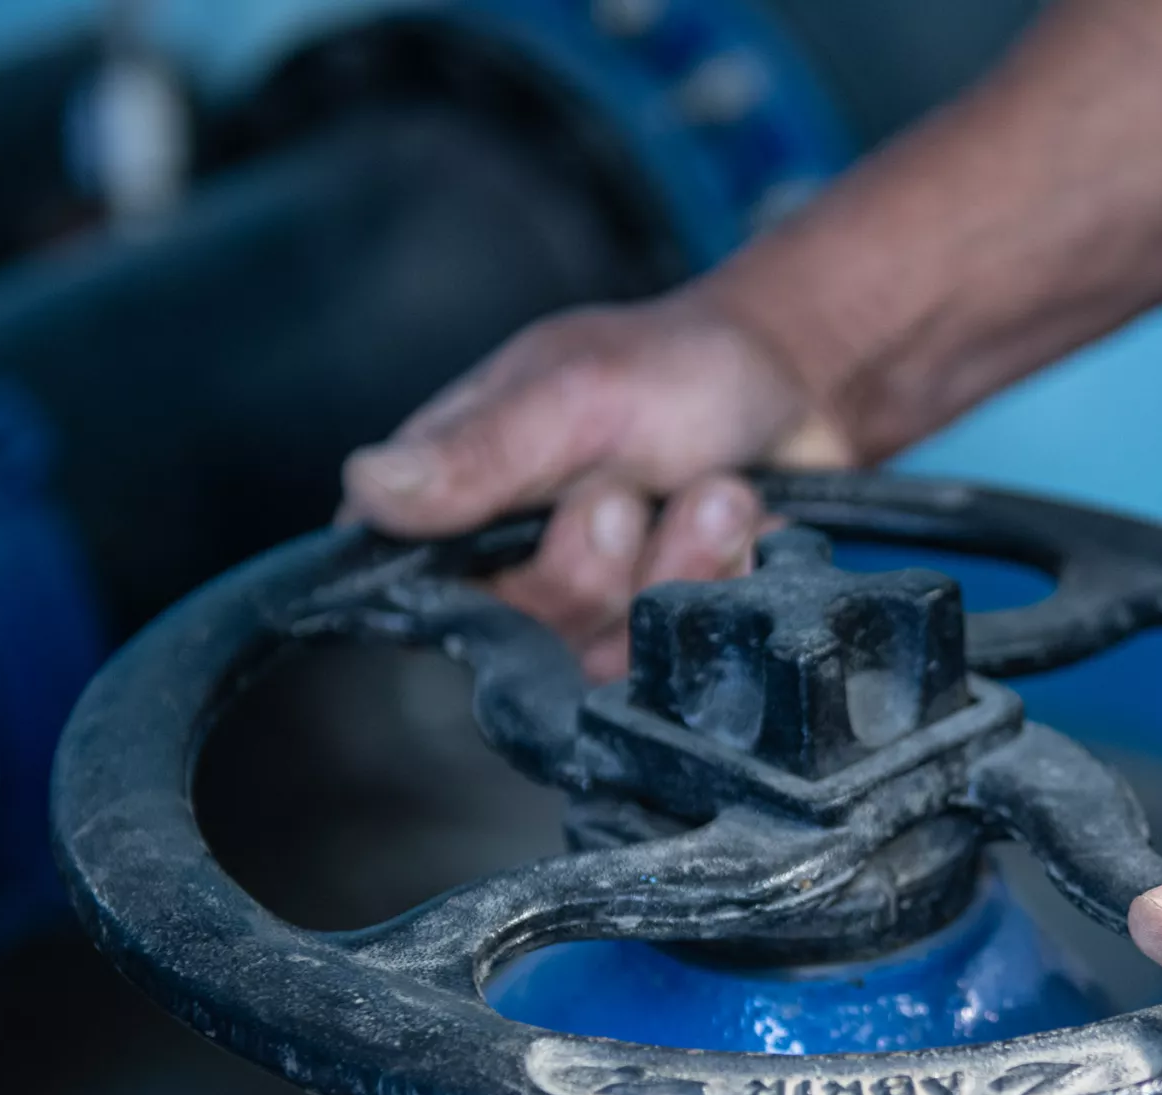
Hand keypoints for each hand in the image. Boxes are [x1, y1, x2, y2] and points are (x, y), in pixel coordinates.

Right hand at [339, 287, 848, 677]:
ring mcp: (586, 611)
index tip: (591, 505)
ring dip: (680, 567)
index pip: (414, 587)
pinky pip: (678, 659)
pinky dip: (722, 587)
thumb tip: (367, 489)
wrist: (794, 383)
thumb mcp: (572, 391)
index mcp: (449, 500)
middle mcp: (506, 567)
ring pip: (610, 653)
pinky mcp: (654, 637)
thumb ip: (480, 451)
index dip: (500, 577)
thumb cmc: (673, 368)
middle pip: (528, 632)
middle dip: (606, 561)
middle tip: (641, 489)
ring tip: (718, 494)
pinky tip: (740, 529)